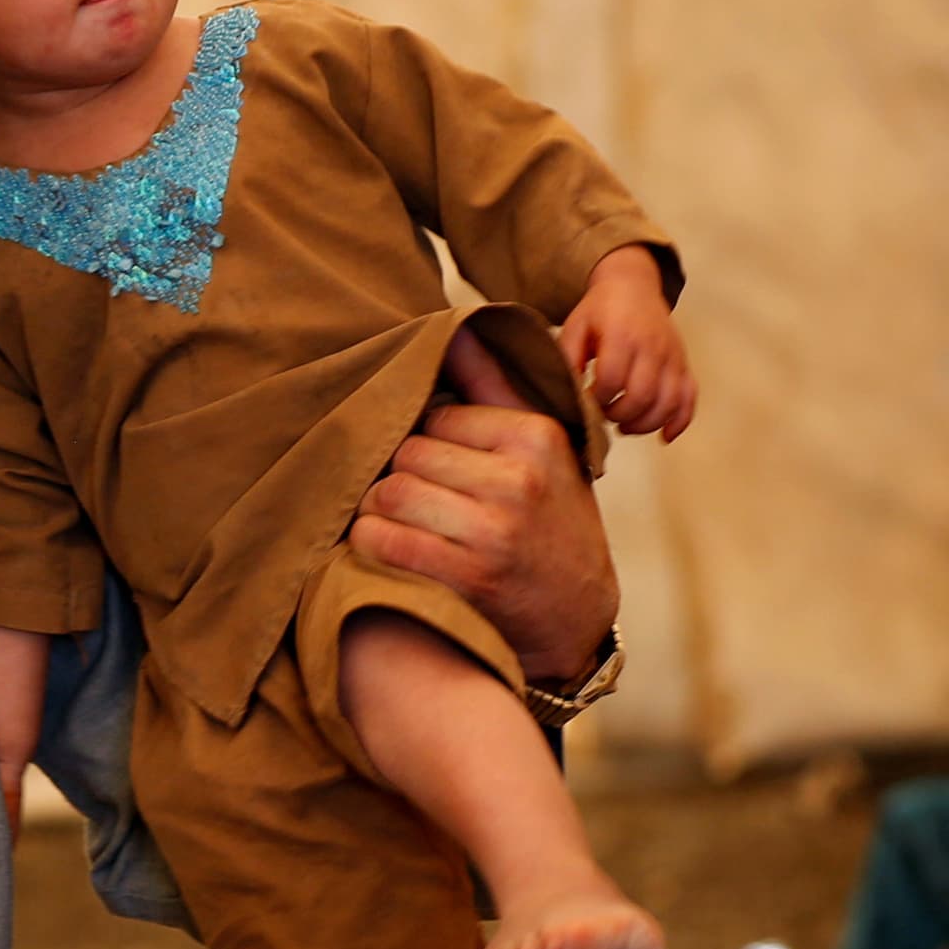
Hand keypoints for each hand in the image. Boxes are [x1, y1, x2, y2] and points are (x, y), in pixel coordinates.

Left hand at [349, 356, 619, 683]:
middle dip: (401, 474)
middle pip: (408, 453)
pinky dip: (371, 541)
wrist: (577, 618)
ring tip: (399, 521)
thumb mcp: (542, 454)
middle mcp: (519, 480)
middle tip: (413, 496)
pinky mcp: (467, 575)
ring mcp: (494, 529)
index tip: (440, 467)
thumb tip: (459, 330)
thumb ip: (496, 390)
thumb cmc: (551, 523)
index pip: (438, 416)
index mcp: (536, 438)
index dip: (428, 442)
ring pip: (391, 492)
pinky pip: (382, 538)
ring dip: (380, 508)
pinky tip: (387, 546)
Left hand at [560, 247, 693, 439]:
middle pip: (642, 396)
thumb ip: (568, 359)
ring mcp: (672, 356)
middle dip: (620, 416)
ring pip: (668, 402)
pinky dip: (680, 421)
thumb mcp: (575, 327)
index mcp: (622, 335)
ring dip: (645, 424)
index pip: (612, 380)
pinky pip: (690, 396)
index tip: (588, 400)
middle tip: (605, 416)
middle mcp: (652, 347)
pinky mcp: (683, 363)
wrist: (633, 286)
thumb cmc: (600, 310)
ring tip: (625, 427)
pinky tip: (664, 437)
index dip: (597, 399)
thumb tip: (568, 394)